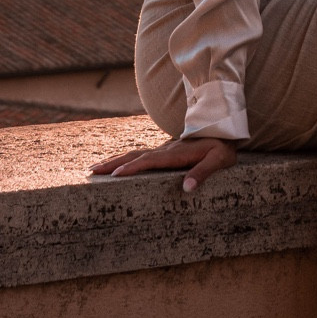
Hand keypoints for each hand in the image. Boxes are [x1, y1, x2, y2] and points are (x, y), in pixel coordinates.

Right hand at [89, 137, 239, 192]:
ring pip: (134, 154)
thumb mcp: (219, 160)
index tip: (114, 175)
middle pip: (135, 156)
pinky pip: (140, 156)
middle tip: (91, 171)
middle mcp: (165, 150)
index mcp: (176, 154)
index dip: (132, 168)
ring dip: (114, 160)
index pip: (149, 161)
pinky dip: (125, 160)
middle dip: (112, 163)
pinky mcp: (164, 152)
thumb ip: (203, 173)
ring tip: (95, 168)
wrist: (225, 129)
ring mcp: (163, 150)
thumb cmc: (223, 148)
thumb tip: (186, 188)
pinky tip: (117, 165)